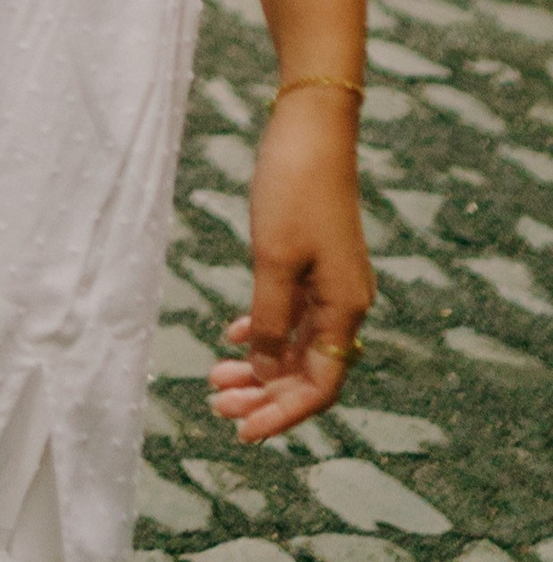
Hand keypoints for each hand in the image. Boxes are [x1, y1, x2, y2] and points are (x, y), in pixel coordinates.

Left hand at [208, 87, 374, 441]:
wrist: (311, 128)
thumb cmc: (292, 190)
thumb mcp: (273, 261)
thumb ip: (271, 321)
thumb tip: (268, 374)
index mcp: (345, 310)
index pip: (319, 386)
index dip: (283, 414)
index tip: (243, 433)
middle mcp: (345, 303)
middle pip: (307, 371)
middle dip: (263, 395)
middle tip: (216, 407)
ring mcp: (331, 282)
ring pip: (296, 343)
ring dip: (259, 366)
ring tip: (215, 379)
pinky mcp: (315, 260)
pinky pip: (292, 312)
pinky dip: (263, 330)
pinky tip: (234, 338)